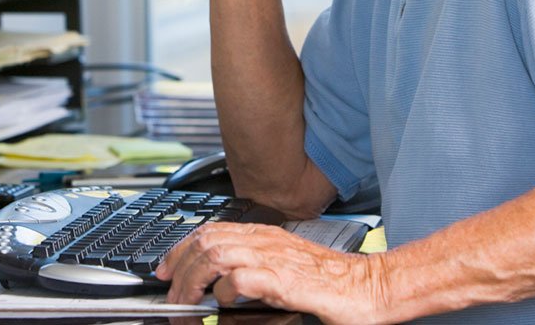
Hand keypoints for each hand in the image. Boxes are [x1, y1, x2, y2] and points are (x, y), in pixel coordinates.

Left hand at [156, 222, 386, 322]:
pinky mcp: (285, 281)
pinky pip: (241, 278)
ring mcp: (275, 259)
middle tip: (169, 293)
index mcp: (265, 235)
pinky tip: (222, 303)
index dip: (180, 249)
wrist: (370, 288)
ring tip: (186, 304)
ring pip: (215, 255)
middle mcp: (266, 241)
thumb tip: (220, 291)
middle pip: (205, 241)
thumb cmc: (333, 283)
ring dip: (193, 281)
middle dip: (178, 267)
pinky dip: (223, 290)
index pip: (210, 231)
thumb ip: (254, 273)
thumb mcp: (284, 272)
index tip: (164, 269)